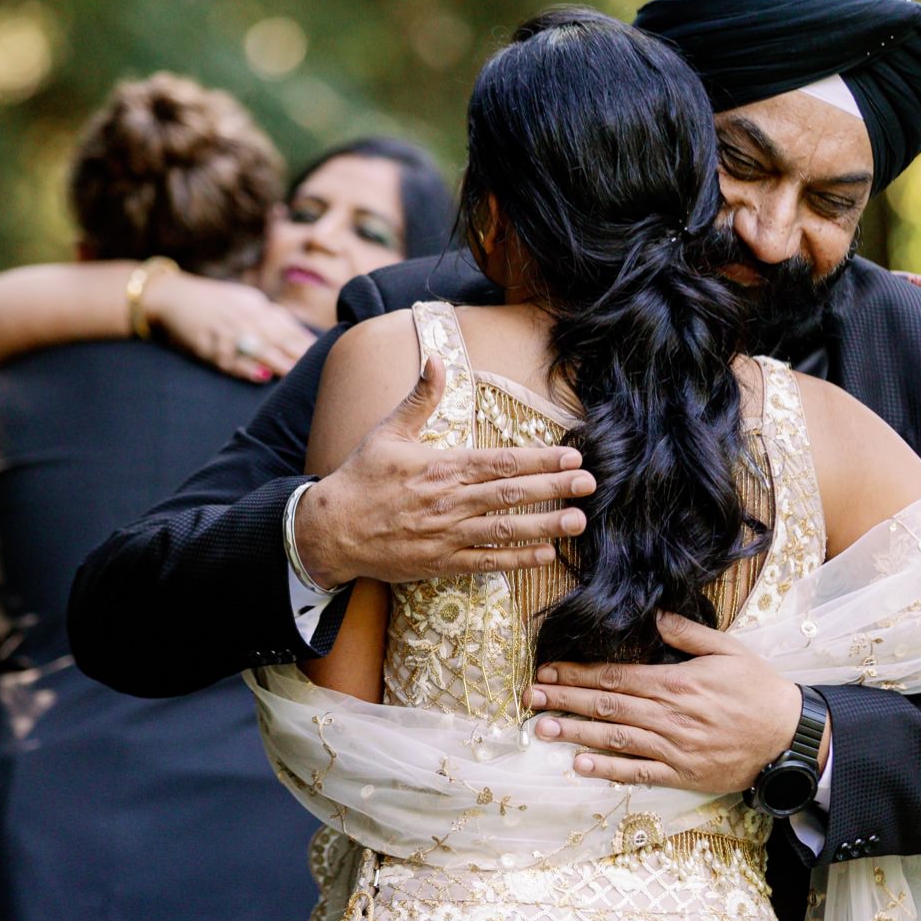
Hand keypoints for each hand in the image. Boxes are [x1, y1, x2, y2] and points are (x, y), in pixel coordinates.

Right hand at [150, 275, 316, 382]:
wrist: (171, 296)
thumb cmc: (214, 302)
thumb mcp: (245, 301)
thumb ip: (272, 318)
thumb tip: (302, 337)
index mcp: (255, 306)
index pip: (287, 326)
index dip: (307, 341)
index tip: (329, 354)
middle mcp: (243, 317)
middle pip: (277, 337)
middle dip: (299, 353)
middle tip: (322, 369)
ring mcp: (225, 332)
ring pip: (257, 349)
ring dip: (278, 362)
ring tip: (297, 376)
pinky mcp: (206, 346)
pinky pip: (228, 359)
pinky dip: (245, 368)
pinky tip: (260, 377)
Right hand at [294, 358, 596, 586]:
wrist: (331, 530)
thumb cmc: (361, 478)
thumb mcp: (388, 432)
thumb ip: (420, 397)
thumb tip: (436, 358)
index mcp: (441, 467)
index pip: (501, 462)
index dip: (539, 459)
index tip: (571, 456)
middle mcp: (449, 502)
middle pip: (511, 494)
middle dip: (554, 487)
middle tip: (590, 484)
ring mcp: (447, 535)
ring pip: (504, 529)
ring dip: (544, 525)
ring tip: (578, 520)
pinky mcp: (441, 563)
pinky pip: (486, 562)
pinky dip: (517, 560)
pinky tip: (546, 555)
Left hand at [526, 612, 804, 792]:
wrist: (788, 737)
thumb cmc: (759, 690)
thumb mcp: (729, 650)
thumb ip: (688, 634)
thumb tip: (656, 615)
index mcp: (676, 683)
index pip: (616, 677)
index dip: (578, 675)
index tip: (548, 672)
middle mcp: (668, 715)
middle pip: (607, 706)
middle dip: (565, 700)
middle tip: (530, 698)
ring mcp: (673, 747)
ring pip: (615, 738)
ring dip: (576, 733)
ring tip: (542, 728)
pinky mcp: (681, 773)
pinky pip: (638, 772)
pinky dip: (609, 770)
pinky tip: (580, 765)